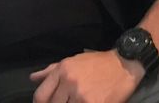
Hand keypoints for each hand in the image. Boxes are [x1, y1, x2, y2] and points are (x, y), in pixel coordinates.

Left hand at [31, 49, 145, 102]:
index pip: (40, 96)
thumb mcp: (74, 61)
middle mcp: (69, 81)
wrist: (125, 64)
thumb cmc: (98, 63)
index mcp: (63, 70)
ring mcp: (81, 95)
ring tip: (79, 101)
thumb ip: (51, 71)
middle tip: (68, 101)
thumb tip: (33, 78)